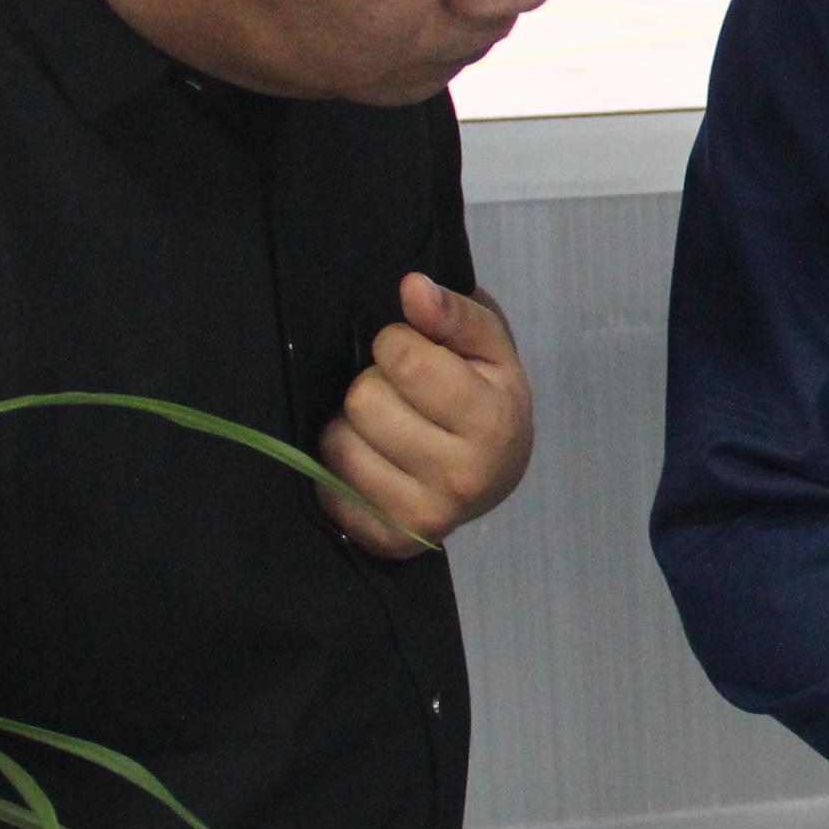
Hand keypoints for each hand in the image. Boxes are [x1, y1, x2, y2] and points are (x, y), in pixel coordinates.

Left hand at [317, 274, 533, 557]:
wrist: (500, 471)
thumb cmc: (489, 395)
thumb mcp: (489, 344)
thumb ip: (454, 312)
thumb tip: (411, 288)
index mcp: (490, 420)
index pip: (399, 356)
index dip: (397, 344)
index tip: (415, 355)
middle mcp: (460, 476)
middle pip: (363, 400)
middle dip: (375, 386)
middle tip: (401, 396)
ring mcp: (424, 517)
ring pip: (338, 444)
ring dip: (351, 427)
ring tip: (384, 428)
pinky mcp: (389, 541)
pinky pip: (328, 489)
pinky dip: (339, 469)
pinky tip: (372, 461)